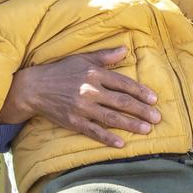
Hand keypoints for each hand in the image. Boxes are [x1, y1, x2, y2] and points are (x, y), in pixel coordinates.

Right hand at [0, 46, 160, 147]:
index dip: (140, 91)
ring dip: (131, 124)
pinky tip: (121, 143)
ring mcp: (82, 108)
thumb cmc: (61, 71)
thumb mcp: (83, 58)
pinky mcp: (73, 122)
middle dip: (141, 110)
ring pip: (111, 118)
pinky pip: (93, 132)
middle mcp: (90, 90)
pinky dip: (107, 138)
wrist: (34, 88)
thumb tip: (126, 49)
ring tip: (147, 129)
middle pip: (121, 102)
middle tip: (157, 118)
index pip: (123, 83)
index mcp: (94, 73)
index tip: (154, 99)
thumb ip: (105, 55)